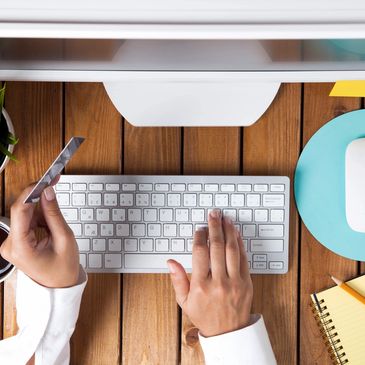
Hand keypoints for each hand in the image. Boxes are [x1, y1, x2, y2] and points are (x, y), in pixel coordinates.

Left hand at [0, 183, 79, 287]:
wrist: (59, 286)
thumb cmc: (63, 269)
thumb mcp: (64, 239)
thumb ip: (54, 214)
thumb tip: (48, 192)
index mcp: (20, 247)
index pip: (20, 210)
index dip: (32, 191)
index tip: (45, 179)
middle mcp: (10, 244)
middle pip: (22, 210)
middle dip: (39, 196)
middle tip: (54, 182)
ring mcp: (12, 243)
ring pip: (25, 213)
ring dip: (41, 209)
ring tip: (57, 222)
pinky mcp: (17, 240)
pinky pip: (27, 220)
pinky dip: (40, 216)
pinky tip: (51, 224)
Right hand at [168, 209, 252, 336]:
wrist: (228, 333)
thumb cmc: (205, 315)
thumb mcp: (184, 301)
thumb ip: (177, 280)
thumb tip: (170, 262)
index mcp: (201, 286)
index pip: (200, 253)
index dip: (200, 236)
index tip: (200, 228)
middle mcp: (218, 282)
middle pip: (217, 247)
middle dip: (214, 227)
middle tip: (213, 215)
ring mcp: (234, 282)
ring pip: (232, 250)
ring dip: (229, 231)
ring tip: (225, 219)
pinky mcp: (246, 282)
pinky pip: (243, 259)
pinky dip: (240, 244)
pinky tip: (236, 234)